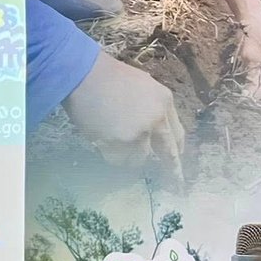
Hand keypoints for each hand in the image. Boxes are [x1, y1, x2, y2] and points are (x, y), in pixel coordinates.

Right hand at [63, 52, 183, 171]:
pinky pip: (118, 160)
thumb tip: (158, 135)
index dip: (177, 151)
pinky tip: (103, 141)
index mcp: (165, 102)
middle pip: (168, 154)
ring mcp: (138, 133)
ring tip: (114, 139)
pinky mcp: (117, 142)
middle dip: (172, 172)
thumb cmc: (108, 76)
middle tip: (175, 187)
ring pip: (140, 159)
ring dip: (129, 156)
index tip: (178, 164)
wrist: (81, 73)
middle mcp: (156, 120)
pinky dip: (112, 155)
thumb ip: (155, 110)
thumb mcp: (144, 86)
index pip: (178, 135)